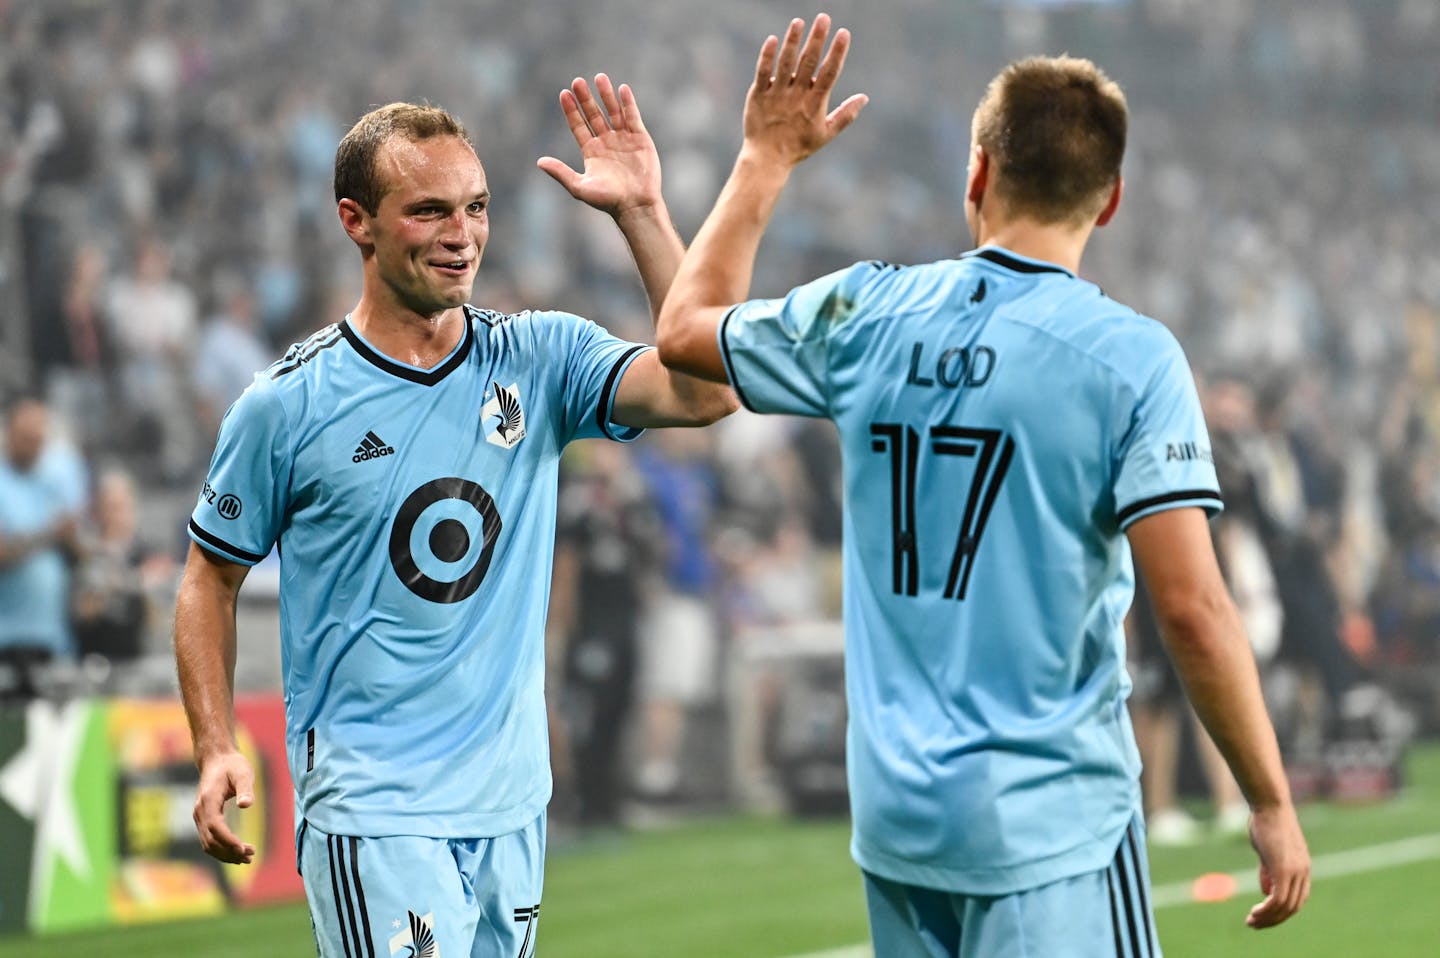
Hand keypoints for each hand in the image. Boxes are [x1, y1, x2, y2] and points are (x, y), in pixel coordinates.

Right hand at [193, 749, 256, 864]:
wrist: (216, 759)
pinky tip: (238, 853)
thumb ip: (245, 788)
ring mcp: (200, 817)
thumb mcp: (242, 772)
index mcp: (208, 800)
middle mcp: (200, 811)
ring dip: (226, 854)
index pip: (215, 826)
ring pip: (208, 844)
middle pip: (210, 840)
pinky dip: (222, 850)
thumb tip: (246, 805)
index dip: (227, 840)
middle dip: (229, 851)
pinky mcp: (204, 820)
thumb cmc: (232, 765)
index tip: (243, 849)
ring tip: (248, 858)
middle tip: (251, 856)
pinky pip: (209, 841)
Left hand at [537, 74, 661, 217]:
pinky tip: (621, 89)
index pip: (578, 125)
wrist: (636, 205)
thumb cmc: (608, 200)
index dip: (571, 110)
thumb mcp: (579, 187)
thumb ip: (561, 172)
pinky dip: (628, 103)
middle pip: (594, 114)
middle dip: (586, 98)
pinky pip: (633, 117)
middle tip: (577, 81)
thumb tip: (539, 162)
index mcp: (591, 151)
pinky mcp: (640, 139)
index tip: (564, 94)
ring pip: (613, 112)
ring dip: (606, 95)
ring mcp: (624, 139)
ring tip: (599, 77)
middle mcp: (606, 142)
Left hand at [742, 14, 867, 168]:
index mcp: (815, 103)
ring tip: (799, 22)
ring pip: (785, 63)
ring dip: (792, 41)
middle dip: (817, 39)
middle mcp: (797, 96)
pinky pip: (763, 72)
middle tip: (823, 18)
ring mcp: (777, 94)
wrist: (767, 158)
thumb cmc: (799, 146)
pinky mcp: (758, 95)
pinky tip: (772, 39)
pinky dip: (767, 56)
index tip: (843, 33)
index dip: (837, 52)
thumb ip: (846, 115)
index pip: (830, 73)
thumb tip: (864, 98)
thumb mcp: (826, 134)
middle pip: (809, 62)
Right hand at [1245, 804, 1310, 927]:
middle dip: (1273, 920)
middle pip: (1292, 908)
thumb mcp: (1269, 851)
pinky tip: (1255, 912)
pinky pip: (1278, 899)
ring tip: (1251, 921)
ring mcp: (1295, 871)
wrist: (1270, 805)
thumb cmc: (1266, 823)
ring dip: (1268, 918)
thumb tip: (1266, 891)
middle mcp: (1303, 872)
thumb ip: (1269, 871)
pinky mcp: (1283, 869)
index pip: (1297, 900)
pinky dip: (1267, 910)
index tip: (1263, 916)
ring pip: (1285, 907)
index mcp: (1302, 868)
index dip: (1281, 913)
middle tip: (1254, 925)